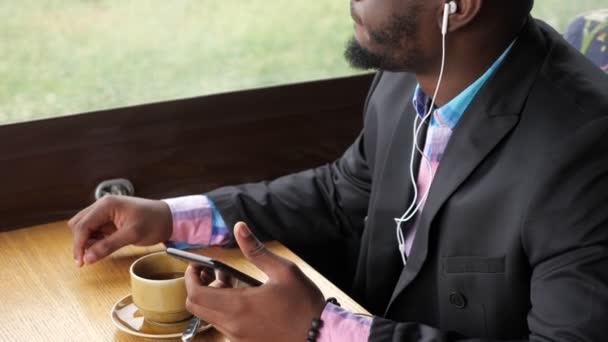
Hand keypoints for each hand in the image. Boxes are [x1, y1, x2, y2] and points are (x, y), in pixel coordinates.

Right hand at [68, 195, 172, 266]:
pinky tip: (103, 247)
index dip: (78, 244)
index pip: (82, 225)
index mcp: (107, 205)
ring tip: (99, 252)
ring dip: (87, 241)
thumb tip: (87, 258)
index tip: (80, 261)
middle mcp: (103, 206)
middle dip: (81, 242)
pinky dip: (95, 240)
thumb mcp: (132, 235)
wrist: (169, 218)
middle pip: (79, 225)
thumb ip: (108, 246)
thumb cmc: (154, 222)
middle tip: (87, 259)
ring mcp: (106, 212)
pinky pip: (95, 230)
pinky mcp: (110, 220)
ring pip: (85, 228)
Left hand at [185, 222, 326, 341]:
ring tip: (232, 283)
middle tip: (210, 273)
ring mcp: (238, 338)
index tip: (196, 266)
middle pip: (197, 307)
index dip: (190, 278)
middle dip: (198, 287)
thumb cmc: (304, 304)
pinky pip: (224, 326)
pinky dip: (224, 311)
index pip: (196, 294)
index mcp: (238, 306)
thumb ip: (257, 250)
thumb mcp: (283, 271)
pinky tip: (243, 299)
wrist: (320, 335)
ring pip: (210, 317)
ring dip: (212, 299)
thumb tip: (239, 227)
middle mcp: (232, 326)